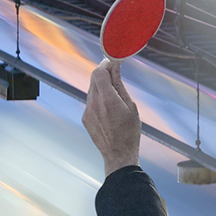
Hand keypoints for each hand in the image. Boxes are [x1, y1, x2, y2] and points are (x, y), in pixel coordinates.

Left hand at [82, 59, 140, 173]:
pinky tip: (109, 106)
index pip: (99, 72)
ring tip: (114, 92)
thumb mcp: (130, 105)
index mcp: (107, 99)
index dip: (105, 64)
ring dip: (101, 85)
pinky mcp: (85, 118)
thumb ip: (119, 84)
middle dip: (104, 73)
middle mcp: (93, 104)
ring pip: (92, 90)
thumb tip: (115, 67)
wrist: (118, 154)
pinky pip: (90, 101)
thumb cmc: (129, 131)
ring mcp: (87, 111)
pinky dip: (98, 97)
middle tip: (115, 71)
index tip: (113, 60)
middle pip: (94, 79)